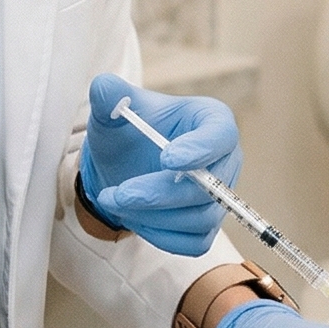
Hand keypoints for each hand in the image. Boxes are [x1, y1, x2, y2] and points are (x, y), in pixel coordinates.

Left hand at [78, 73, 241, 256]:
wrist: (121, 166)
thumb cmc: (125, 131)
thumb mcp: (112, 110)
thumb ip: (108, 96)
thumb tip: (103, 86)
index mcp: (211, 121)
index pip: (220, 135)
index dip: (199, 149)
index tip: (167, 159)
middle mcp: (225, 160)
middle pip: (209, 186)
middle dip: (160, 193)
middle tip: (118, 194)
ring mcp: (220, 197)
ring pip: (199, 218)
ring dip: (152, 216)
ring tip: (115, 200)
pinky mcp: (208, 226)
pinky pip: (193, 242)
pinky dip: (159, 235)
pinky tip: (134, 218)